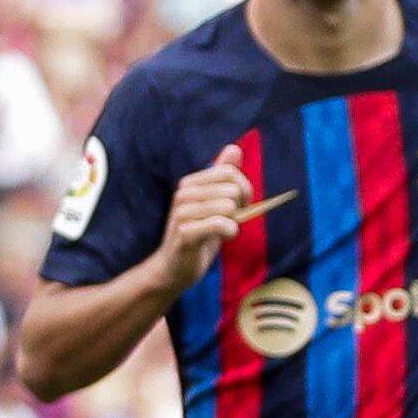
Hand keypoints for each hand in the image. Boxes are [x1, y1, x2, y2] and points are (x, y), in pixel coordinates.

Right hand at [149, 144, 254, 290]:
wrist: (173, 269)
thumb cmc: (197, 235)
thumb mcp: (213, 203)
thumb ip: (222, 176)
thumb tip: (234, 148)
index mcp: (190, 183)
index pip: (229, 172)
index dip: (244, 189)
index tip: (240, 205)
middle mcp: (183, 194)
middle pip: (232, 189)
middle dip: (240, 208)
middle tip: (228, 221)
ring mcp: (182, 213)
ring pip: (228, 207)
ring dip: (234, 223)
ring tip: (221, 232)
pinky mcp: (185, 233)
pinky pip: (222, 224)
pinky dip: (230, 233)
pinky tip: (221, 238)